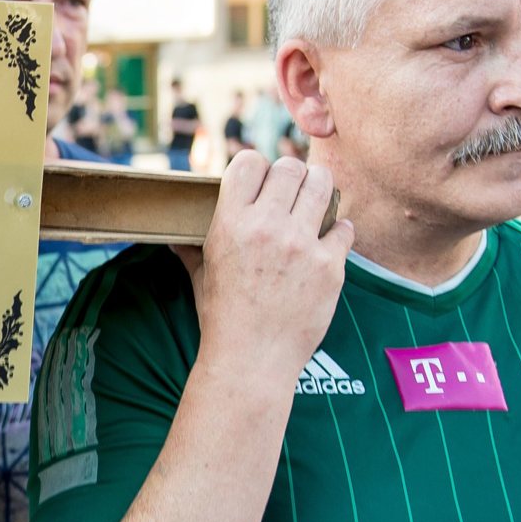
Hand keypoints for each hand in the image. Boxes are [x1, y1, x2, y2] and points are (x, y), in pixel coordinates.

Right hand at [176, 148, 351, 381]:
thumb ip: (192, 249)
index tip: (261, 182)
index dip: (257, 168)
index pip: (249, 161)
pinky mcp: (330, 266)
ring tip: (315, 204)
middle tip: (292, 192)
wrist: (251, 360)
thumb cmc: (222, 319)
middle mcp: (267, 227)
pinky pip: (345, 228)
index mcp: (230, 223)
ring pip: (323, 185)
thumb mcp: (201, 277)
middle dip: (292, 176)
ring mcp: (301, 245)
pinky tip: (329, 243)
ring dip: (320, 191)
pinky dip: (339, 233)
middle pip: (290, 167)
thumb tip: (175, 238)